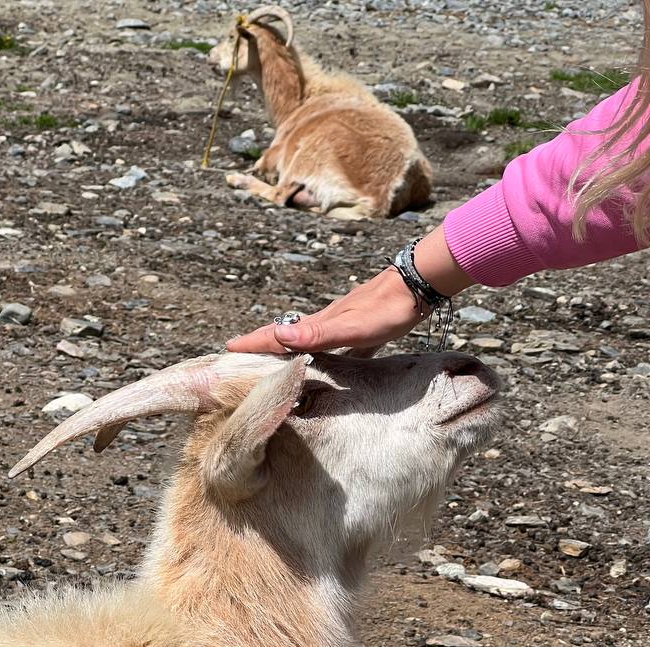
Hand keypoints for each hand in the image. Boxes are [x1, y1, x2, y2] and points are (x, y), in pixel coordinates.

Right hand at [227, 268, 425, 355]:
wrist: (421, 284)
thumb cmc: (389, 310)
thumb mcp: (351, 328)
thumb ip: (315, 334)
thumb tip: (278, 334)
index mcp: (320, 325)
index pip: (279, 335)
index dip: (254, 343)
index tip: (228, 349)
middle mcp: (327, 322)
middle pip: (288, 335)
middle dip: (264, 343)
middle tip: (242, 353)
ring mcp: (344, 323)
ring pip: (310, 339)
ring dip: (290, 348)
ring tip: (276, 358)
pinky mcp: (363, 327)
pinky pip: (335, 344)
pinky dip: (322, 352)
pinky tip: (328, 360)